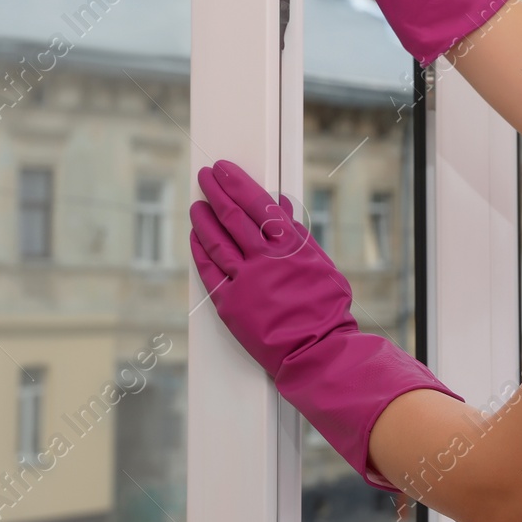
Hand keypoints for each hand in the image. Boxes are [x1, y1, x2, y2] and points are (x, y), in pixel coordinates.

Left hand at [188, 159, 463, 489]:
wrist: (317, 351)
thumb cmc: (326, 309)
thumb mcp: (319, 264)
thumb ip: (297, 233)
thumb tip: (281, 204)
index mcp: (290, 246)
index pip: (257, 204)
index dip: (237, 183)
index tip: (224, 169)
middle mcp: (265, 260)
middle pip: (232, 216)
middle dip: (216, 192)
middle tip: (205, 176)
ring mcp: (245, 282)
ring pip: (217, 241)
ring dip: (204, 219)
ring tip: (196, 204)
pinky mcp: (231, 305)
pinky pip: (210, 272)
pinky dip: (200, 251)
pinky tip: (195, 237)